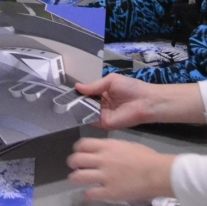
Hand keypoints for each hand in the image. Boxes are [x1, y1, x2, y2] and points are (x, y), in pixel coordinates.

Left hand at [67, 137, 174, 202]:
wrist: (158, 173)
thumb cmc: (148, 158)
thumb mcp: (128, 146)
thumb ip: (114, 148)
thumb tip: (107, 152)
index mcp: (108, 146)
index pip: (82, 144)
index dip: (77, 149)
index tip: (79, 153)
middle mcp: (102, 160)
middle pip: (76, 159)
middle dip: (72, 164)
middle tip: (75, 167)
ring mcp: (104, 176)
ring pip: (77, 177)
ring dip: (74, 179)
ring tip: (77, 181)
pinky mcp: (109, 192)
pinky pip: (90, 193)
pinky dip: (87, 195)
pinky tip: (89, 195)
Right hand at [74, 74, 205, 129]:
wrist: (146, 101)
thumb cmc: (131, 88)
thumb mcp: (110, 81)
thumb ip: (93, 86)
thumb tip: (77, 86)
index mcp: (102, 94)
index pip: (86, 95)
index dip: (77, 94)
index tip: (65, 94)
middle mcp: (101, 106)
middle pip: (84, 105)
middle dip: (74, 103)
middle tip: (61, 102)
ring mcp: (102, 115)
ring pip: (86, 113)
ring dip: (77, 110)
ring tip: (64, 106)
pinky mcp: (105, 124)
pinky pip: (92, 121)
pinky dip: (84, 117)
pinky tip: (75, 112)